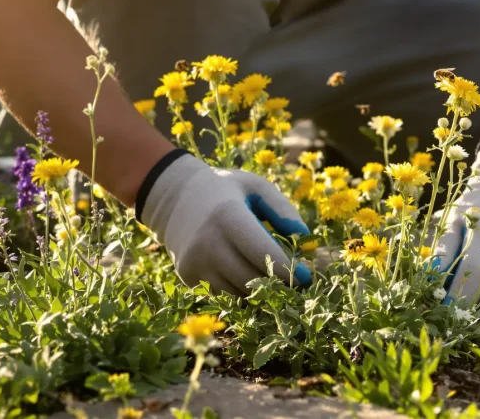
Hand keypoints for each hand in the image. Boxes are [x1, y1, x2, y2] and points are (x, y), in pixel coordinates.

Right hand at [139, 151, 311, 294]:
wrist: (173, 197)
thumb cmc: (225, 190)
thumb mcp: (255, 187)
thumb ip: (282, 209)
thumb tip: (306, 239)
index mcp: (228, 216)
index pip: (263, 254)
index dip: (288, 270)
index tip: (306, 277)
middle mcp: (208, 242)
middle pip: (253, 278)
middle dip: (278, 284)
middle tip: (295, 283)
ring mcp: (195, 262)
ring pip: (239, 292)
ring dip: (261, 290)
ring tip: (273, 279)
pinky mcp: (188, 276)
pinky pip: (224, 294)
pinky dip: (240, 291)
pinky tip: (249, 277)